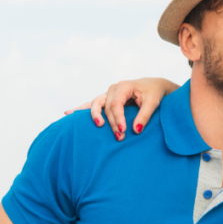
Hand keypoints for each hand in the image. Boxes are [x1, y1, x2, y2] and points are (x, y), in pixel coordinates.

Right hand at [64, 78, 178, 140]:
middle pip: (106, 107)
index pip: (116, 104)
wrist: (154, 87)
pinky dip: (81, 109)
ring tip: (97, 126)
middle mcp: (113, 89)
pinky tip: (68, 113)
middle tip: (120, 137)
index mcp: (124, 86)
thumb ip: (144, 115)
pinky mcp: (106, 100)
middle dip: (111, 123)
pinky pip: (92, 104)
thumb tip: (136, 130)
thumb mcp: (153, 103)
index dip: (118, 118)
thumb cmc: (154, 93)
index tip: (123, 130)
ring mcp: (108, 94)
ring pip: (96, 104)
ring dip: (95, 116)